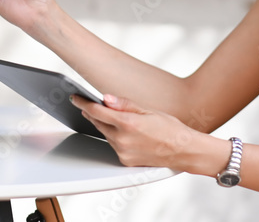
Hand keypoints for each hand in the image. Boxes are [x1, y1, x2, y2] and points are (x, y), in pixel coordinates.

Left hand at [72, 94, 202, 171]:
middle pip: (97, 122)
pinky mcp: (125, 161)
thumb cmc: (170, 128)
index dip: (83, 102)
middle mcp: (122, 140)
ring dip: (103, 124)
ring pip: (105, 134)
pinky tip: (121, 131)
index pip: (96, 111)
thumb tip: (105, 98)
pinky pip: (113, 145)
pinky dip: (113, 136)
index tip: (75, 97)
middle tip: (86, 103)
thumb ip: (124, 104)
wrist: (184, 151)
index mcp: (128, 123)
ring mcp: (123, 152)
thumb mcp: (148, 110)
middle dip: (91, 112)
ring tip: (107, 115)